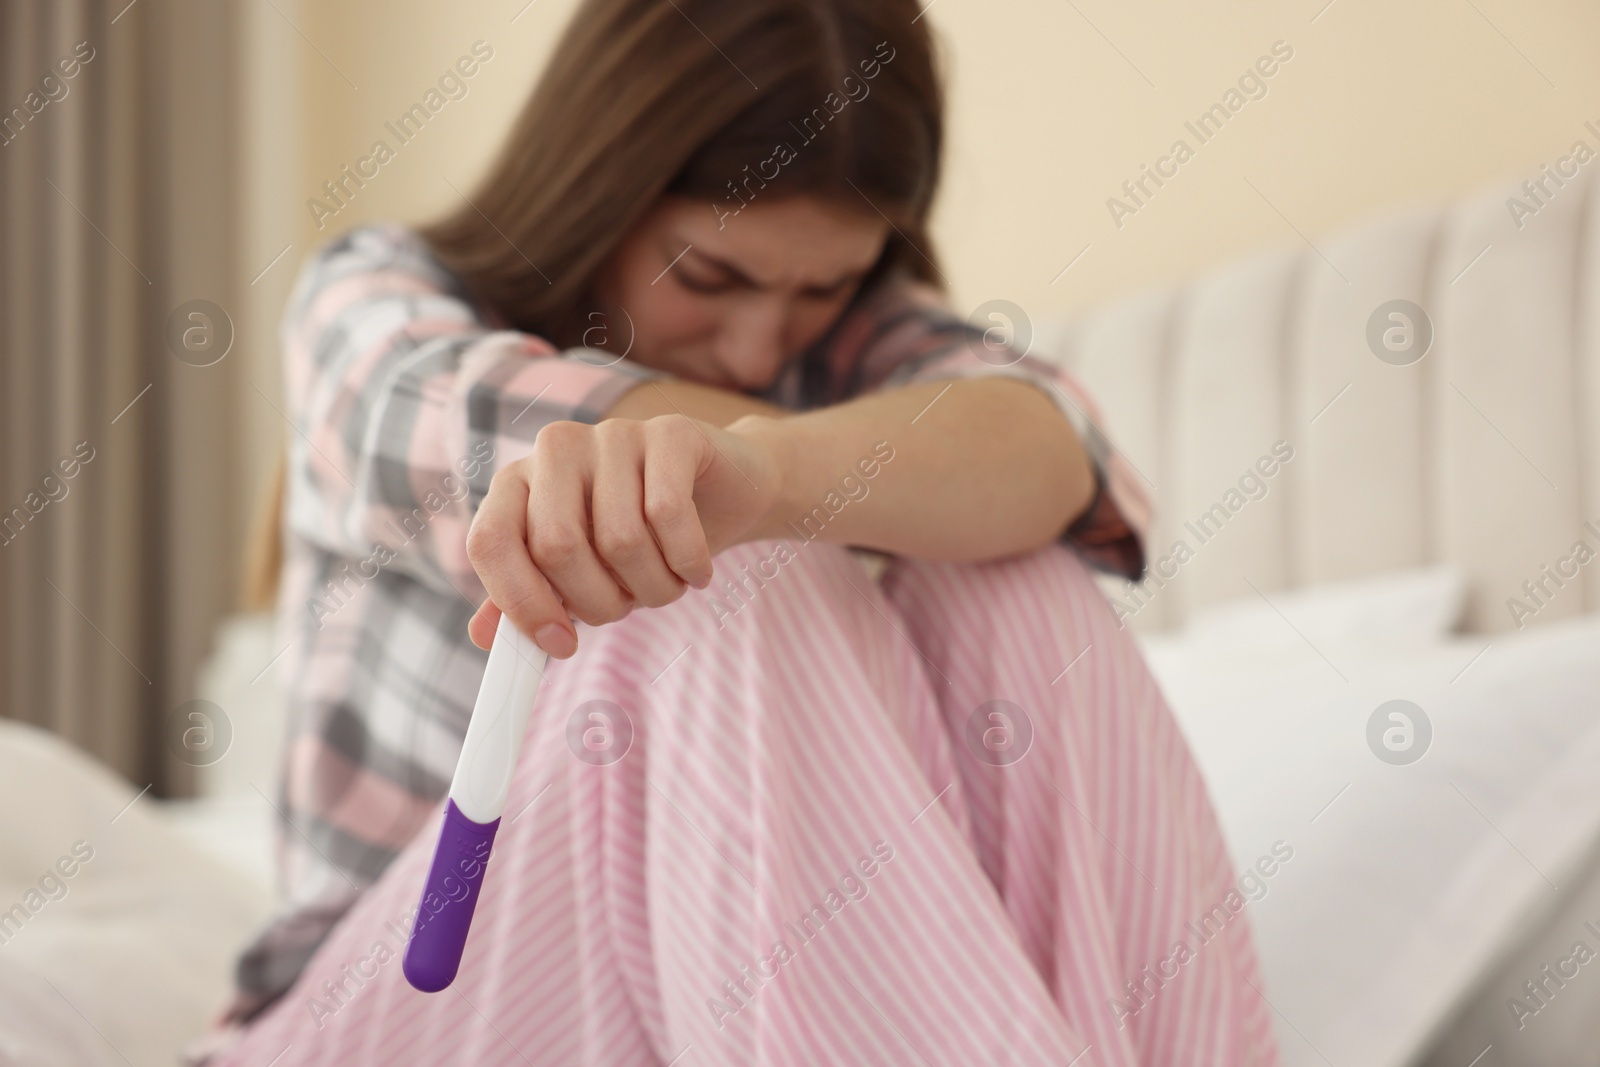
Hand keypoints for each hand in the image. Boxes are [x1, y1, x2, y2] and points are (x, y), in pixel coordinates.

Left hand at [465, 414, 782, 656]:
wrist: (726, 495)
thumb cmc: (643, 540)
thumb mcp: (582, 575)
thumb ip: (532, 597)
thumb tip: (482, 637)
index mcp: (519, 483)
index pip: (490, 542)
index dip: (521, 603)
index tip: (562, 645)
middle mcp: (556, 450)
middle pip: (556, 547)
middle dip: (599, 601)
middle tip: (628, 608)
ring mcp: (613, 434)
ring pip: (620, 539)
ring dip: (653, 587)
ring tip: (668, 585)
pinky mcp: (670, 433)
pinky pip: (668, 513)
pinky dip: (688, 561)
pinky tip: (697, 572)